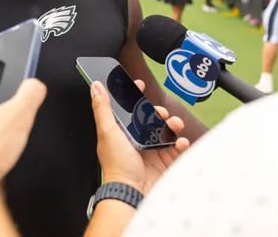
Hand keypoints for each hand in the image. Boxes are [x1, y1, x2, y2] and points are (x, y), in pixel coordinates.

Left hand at [90, 80, 188, 194]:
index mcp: (121, 132)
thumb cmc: (116, 166)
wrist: (131, 193)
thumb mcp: (107, 132)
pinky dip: (182, 143)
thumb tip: (96, 88)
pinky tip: (181, 142)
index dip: (134, 96)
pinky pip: (176, 149)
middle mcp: (136, 141)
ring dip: (173, 125)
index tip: (139, 85)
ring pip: (166, 132)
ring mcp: (151, 152)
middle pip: (151, 119)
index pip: (128, 109)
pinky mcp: (164, 163)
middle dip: (158, 112)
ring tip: (175, 125)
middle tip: (160, 113)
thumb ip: (102, 108)